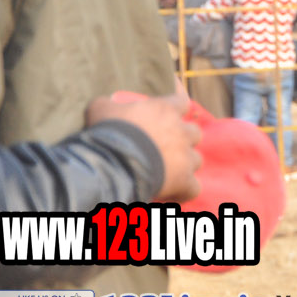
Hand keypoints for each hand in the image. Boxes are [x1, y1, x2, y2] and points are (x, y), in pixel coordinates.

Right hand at [86, 93, 203, 201]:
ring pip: (197, 159)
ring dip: (185, 164)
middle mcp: (180, 132)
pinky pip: (193, 188)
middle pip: (195, 133)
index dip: (179, 106)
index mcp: (165, 110)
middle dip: (184, 138)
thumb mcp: (100, 109)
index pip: (182, 102)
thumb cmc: (108, 131)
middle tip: (167, 146)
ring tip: (169, 171)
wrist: (113, 161)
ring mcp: (185, 157)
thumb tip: (109, 105)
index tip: (176, 110)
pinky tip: (174, 194)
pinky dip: (185, 191)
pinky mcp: (185, 181)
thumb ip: (110, 104)